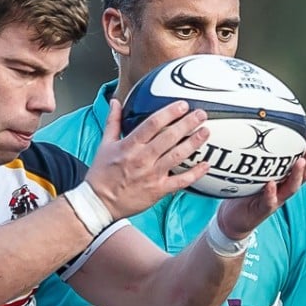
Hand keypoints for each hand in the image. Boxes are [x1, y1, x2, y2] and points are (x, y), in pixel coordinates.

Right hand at [86, 98, 210, 219]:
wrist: (100, 203)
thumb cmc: (102, 174)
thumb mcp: (104, 144)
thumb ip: (113, 121)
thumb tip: (115, 102)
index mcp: (129, 145)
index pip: (152, 124)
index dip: (169, 113)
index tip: (182, 105)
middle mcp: (142, 159)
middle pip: (169, 137)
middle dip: (187, 123)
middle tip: (201, 114)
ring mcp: (152, 175)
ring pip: (177, 156)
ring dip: (193, 143)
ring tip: (205, 132)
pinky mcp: (158, 190)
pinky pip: (180, 181)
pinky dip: (194, 173)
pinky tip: (205, 164)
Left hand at [216, 128, 305, 238]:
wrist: (234, 219)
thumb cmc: (244, 192)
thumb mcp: (251, 171)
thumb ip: (254, 155)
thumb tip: (250, 127)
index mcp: (284, 178)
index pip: (303, 161)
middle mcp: (284, 188)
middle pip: (304, 174)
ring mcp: (276, 199)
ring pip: (291, 187)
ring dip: (297, 174)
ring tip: (300, 161)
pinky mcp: (264, 209)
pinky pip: (270, 201)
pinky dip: (271, 193)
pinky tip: (271, 184)